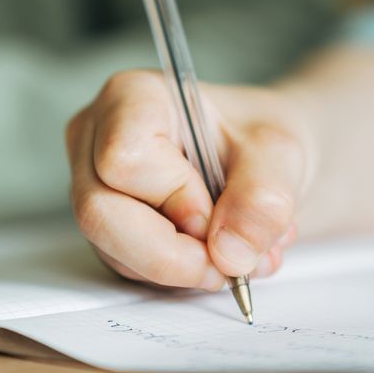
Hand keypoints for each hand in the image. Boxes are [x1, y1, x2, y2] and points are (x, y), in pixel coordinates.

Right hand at [66, 71, 311, 290]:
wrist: (258, 157)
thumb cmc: (256, 136)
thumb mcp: (279, 153)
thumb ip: (262, 198)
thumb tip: (231, 253)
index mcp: (132, 97)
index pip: (124, 158)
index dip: (174, 198)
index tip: (218, 210)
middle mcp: (97, 139)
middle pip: (100, 212)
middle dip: (171, 252)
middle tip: (228, 260)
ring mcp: (94, 186)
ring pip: (112, 249)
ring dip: (181, 268)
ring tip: (239, 251)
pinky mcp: (107, 227)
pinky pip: (127, 267)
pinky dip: (177, 275)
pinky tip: (216, 254)